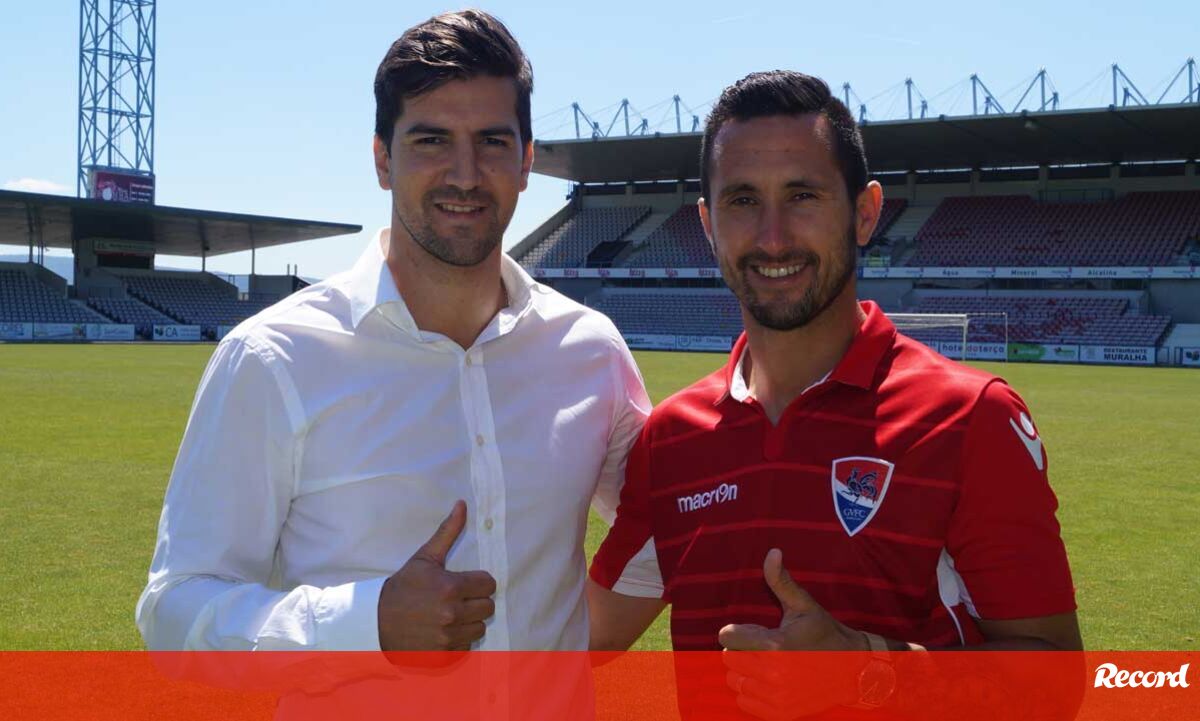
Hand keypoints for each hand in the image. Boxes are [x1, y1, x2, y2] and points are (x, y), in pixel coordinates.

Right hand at [377, 500, 496, 650]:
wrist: (375, 621)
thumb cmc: (403, 587)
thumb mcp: (424, 558)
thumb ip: (448, 532)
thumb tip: (462, 504)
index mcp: (451, 587)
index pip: (489, 584)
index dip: (478, 582)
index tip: (464, 583)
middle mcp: (452, 614)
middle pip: (488, 607)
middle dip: (475, 601)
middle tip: (457, 598)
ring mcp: (448, 637)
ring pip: (479, 628)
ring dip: (469, 621)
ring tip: (450, 614)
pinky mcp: (443, 655)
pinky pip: (466, 646)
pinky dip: (458, 639)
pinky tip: (443, 630)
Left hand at [718, 549, 866, 718]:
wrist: (853, 670)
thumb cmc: (825, 633)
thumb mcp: (804, 605)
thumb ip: (781, 580)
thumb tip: (772, 551)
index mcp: (775, 644)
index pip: (727, 637)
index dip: (737, 631)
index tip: (754, 630)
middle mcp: (773, 674)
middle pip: (728, 659)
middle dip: (741, 650)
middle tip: (762, 647)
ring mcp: (777, 697)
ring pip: (735, 682)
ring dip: (744, 673)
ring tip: (765, 664)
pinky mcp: (780, 713)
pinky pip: (745, 703)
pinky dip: (751, 693)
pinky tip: (768, 682)